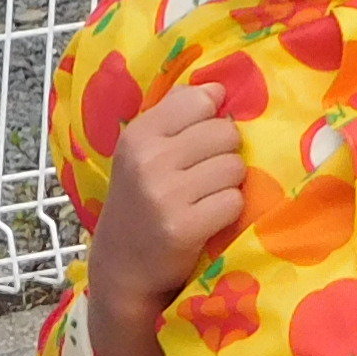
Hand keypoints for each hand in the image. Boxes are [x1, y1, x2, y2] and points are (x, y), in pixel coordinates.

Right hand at [88, 86, 249, 355]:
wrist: (122, 268)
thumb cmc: (141, 203)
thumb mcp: (142, 154)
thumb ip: (176, 117)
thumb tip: (221, 88)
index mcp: (138, 134)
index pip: (199, 99)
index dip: (211, 119)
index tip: (199, 141)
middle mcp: (149, 160)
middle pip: (225, 133)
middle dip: (225, 154)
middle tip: (205, 177)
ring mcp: (165, 194)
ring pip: (234, 167)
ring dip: (229, 185)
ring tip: (206, 199)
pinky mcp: (183, 227)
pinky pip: (233, 202)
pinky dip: (228, 212)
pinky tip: (208, 220)